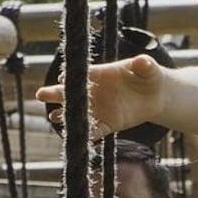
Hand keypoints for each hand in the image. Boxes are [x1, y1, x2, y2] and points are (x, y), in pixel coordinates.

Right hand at [35, 54, 166, 136]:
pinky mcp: (108, 124)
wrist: (156, 95)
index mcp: (101, 73)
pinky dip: (87, 133)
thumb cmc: (149, 75)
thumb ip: (144, 64)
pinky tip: (77, 136)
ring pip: (79, 112)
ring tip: (54, 117)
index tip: (63, 79)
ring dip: (66, 115)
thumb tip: (143, 60)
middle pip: (72, 92)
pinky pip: (95, 130)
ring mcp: (100, 108)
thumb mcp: (148, 68)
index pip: (83, 73)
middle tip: (41, 95)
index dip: (73, 76)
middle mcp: (96, 91)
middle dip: (56, 93)